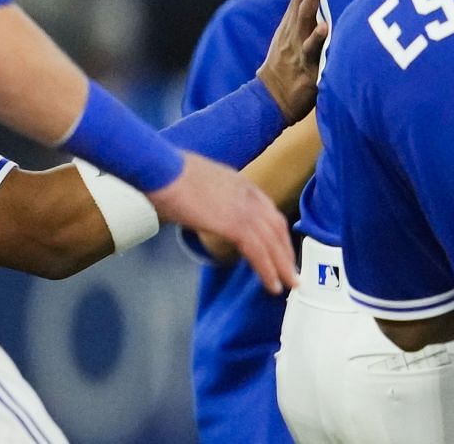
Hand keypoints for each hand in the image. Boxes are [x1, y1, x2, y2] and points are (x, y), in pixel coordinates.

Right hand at [149, 153, 297, 293]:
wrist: (161, 169)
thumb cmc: (166, 174)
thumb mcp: (196, 183)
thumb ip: (205, 197)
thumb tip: (195, 207)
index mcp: (241, 184)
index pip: (268, 212)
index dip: (276, 233)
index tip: (280, 248)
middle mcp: (249, 195)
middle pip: (277, 227)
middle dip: (285, 251)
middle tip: (291, 272)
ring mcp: (245, 209)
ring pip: (273, 242)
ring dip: (283, 266)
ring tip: (290, 284)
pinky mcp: (235, 224)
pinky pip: (259, 252)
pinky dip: (268, 270)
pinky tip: (272, 284)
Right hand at [258, 0, 329, 122]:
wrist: (271, 98)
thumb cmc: (292, 63)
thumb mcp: (300, 32)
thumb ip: (313, 11)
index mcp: (295, 16)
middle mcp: (295, 24)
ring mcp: (298, 43)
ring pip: (306, 14)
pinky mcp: (305, 65)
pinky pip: (312, 50)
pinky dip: (318, 38)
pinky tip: (327, 27)